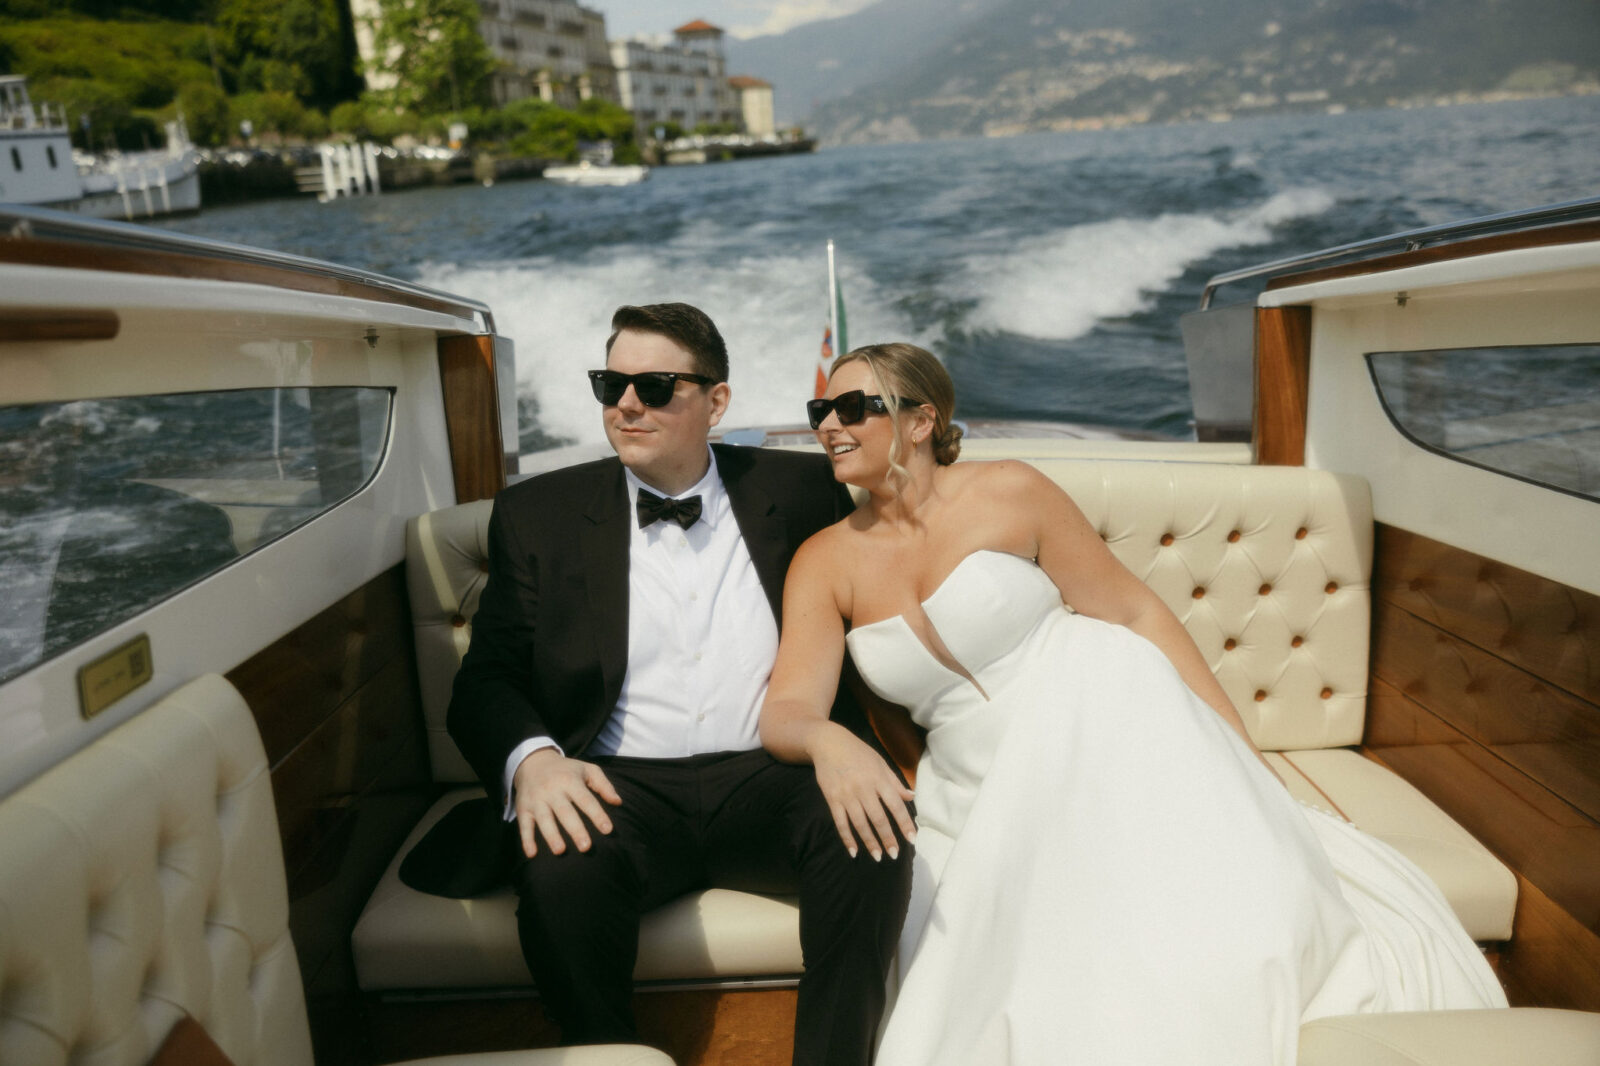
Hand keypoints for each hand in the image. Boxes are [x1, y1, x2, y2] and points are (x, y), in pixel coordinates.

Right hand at [512, 748, 623, 857]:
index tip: (608, 830)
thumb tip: (618, 802)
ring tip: (560, 851)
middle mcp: (552, 790)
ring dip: (551, 835)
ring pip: (544, 819)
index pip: (586, 800)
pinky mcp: (523, 808)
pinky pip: (524, 825)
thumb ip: (604, 785)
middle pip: (565, 812)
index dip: (597, 814)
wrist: (533, 761)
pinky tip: (531, 854)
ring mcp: (537, 800)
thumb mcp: (587, 770)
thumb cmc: (567, 770)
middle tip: (586, 847)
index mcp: (570, 781)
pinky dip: (526, 840)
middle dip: (575, 830)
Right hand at [809, 723, 916, 860]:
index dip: (904, 823)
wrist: (828, 742)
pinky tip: (853, 851)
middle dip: (887, 838)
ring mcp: (846, 795)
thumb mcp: (880, 762)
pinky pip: (840, 822)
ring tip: (877, 857)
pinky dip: (847, 838)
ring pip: (860, 823)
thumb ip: (895, 782)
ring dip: (869, 842)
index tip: (912, 839)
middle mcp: (863, 788)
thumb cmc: (858, 752)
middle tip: (894, 854)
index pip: (895, 805)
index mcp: (878, 779)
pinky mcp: (832, 799)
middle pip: (878, 818)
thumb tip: (911, 797)